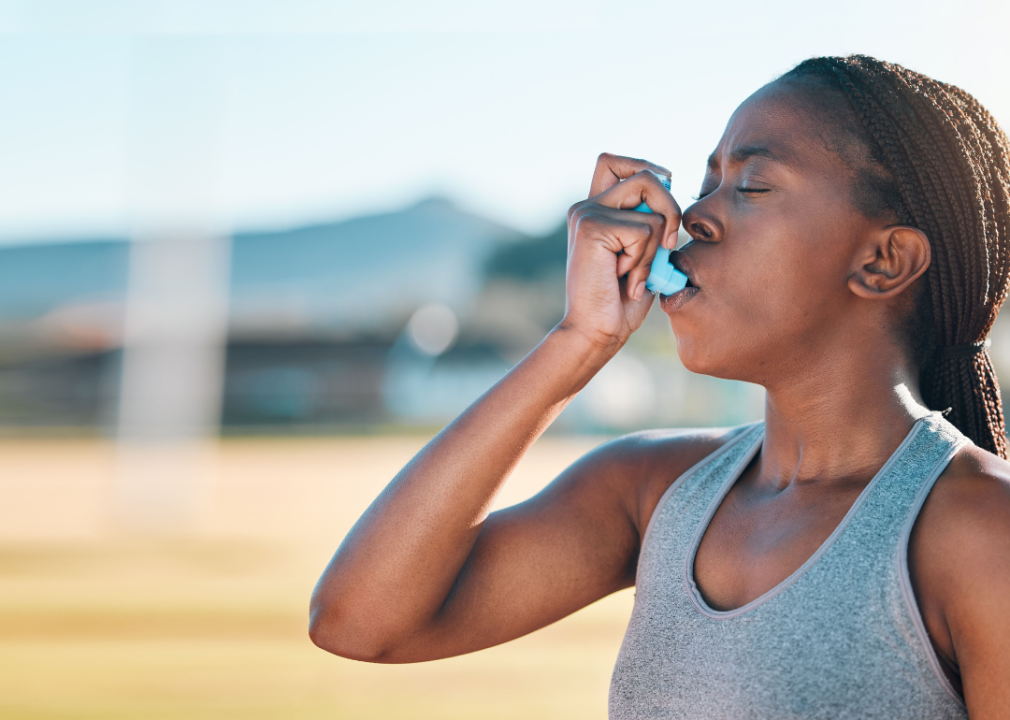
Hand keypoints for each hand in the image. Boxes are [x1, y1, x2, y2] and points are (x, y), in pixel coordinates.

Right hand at [559, 153, 681, 351]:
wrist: (597, 331)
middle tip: (667, 245)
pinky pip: (645, 231)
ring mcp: (587, 213)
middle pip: (646, 175)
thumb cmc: (621, 301)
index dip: (647, 168)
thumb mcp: (644, 254)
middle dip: (670, 208)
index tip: (662, 200)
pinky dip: (646, 261)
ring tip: (635, 274)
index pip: (616, 162)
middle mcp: (587, 206)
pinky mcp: (592, 226)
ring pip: (652, 208)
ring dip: (656, 248)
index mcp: (596, 210)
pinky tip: (626, 280)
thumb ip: (651, 224)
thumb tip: (670, 195)